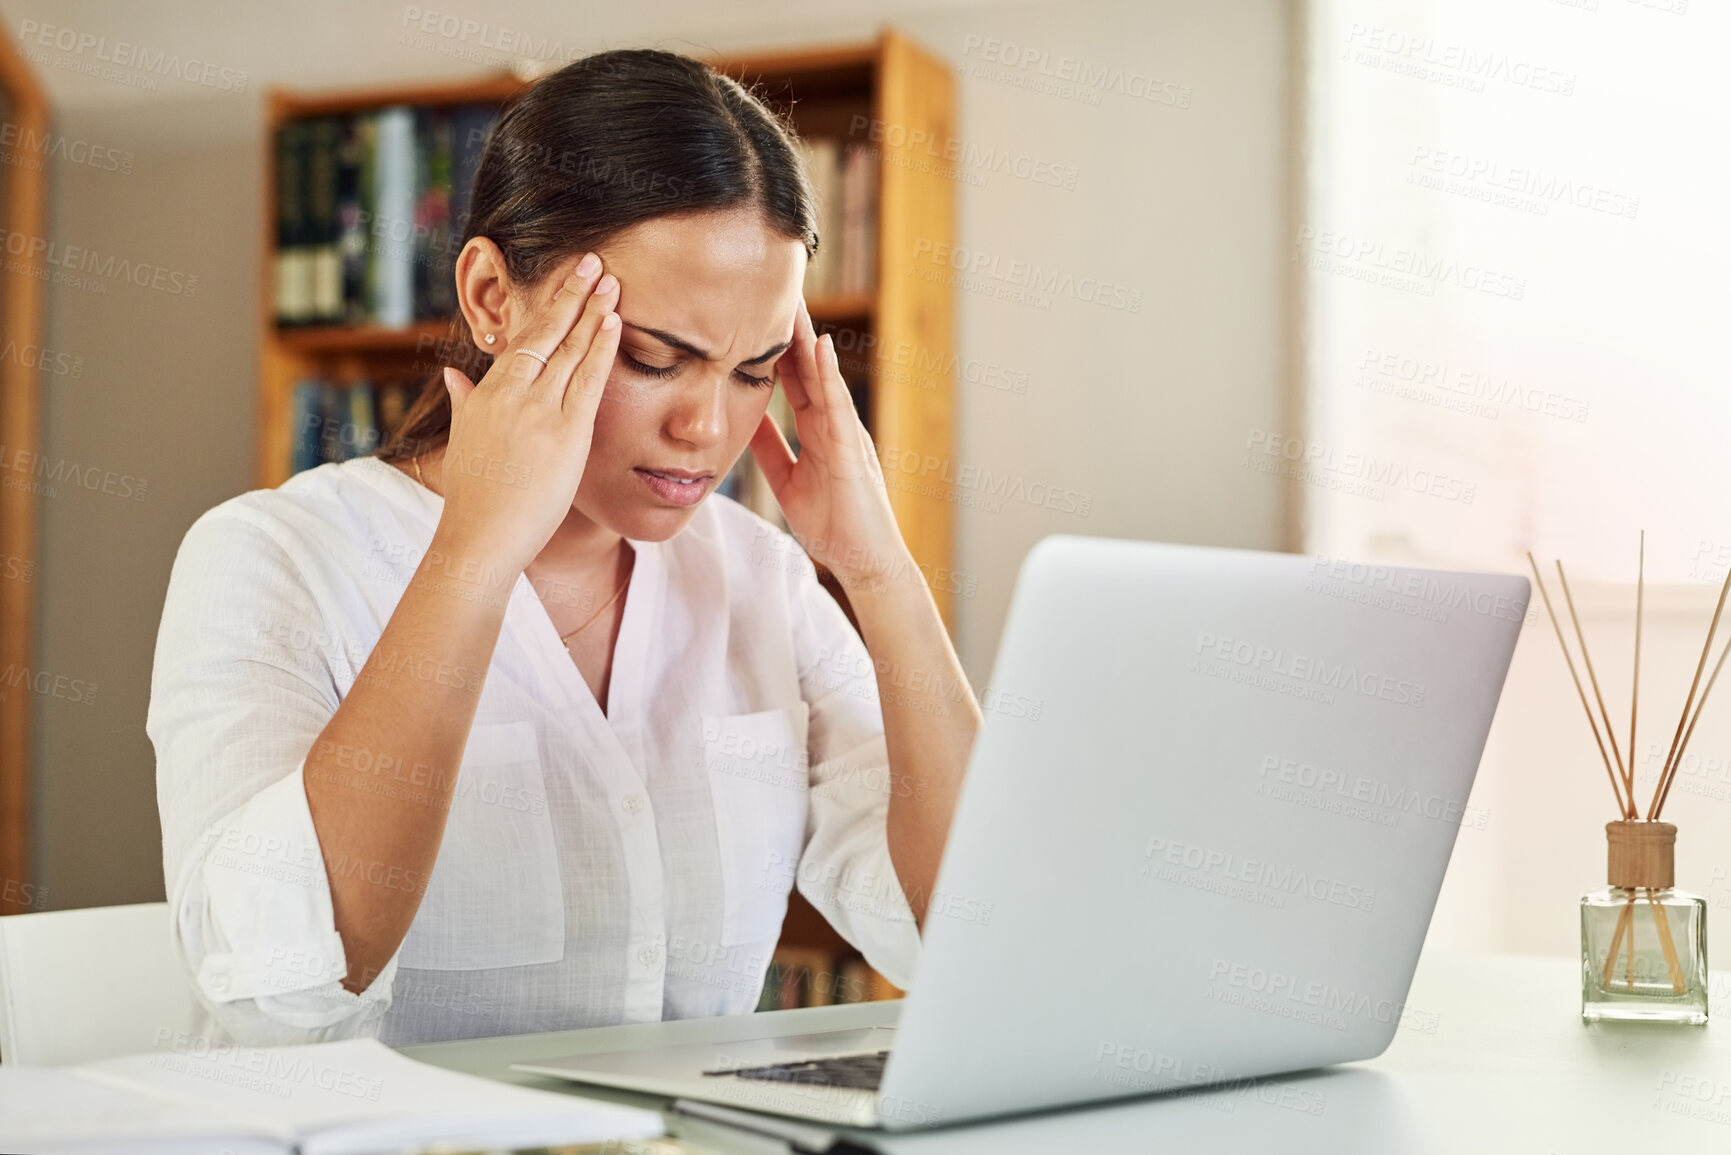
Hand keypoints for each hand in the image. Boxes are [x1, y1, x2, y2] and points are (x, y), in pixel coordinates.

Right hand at [435, 251, 621, 576]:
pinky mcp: (565, 433)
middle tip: (592, 262)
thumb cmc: (473, 499)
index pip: (522, 340)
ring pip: (570, 349)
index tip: (564, 283)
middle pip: (546, 333)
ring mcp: (539, 411)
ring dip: (592, 311)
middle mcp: (512, 395)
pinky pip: (588, 381)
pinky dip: (601, 348)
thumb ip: (464, 403)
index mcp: (488, 394)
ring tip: (611, 280)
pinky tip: (614, 322)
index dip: (546, 309)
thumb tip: (454, 376)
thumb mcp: (463, 442)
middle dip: (571, 294)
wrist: (479, 538)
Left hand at [749, 297, 909, 591]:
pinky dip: (828, 375)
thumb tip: (744, 422)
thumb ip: (770, 450)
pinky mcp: (852, 450)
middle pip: (808, 366)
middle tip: (771, 287)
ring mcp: (846, 433)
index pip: (793, 378)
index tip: (754, 312)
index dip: (774, 346)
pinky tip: (818, 346)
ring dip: (808, 338)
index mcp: (818, 430)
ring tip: (793, 300)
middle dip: (790, 329)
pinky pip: (839, 406)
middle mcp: (834, 423)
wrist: (864, 562)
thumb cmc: (833, 525)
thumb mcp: (788, 480)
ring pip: (823, 376)